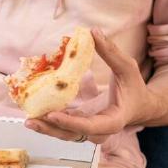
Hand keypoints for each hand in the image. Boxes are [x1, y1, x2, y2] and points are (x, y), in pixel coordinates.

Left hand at [24, 28, 155, 143]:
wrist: (139, 107)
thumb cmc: (134, 87)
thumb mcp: (127, 68)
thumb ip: (111, 52)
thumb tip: (93, 31)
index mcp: (114, 121)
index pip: (91, 127)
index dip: (71, 123)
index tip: (52, 115)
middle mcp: (100, 132)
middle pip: (72, 135)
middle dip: (51, 129)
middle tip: (31, 120)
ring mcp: (89, 132)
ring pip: (65, 135)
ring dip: (45, 129)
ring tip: (28, 121)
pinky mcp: (80, 127)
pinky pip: (63, 128)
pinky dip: (49, 123)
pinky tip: (33, 115)